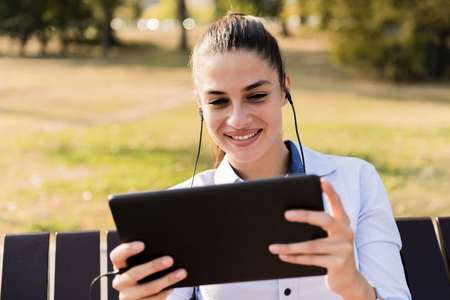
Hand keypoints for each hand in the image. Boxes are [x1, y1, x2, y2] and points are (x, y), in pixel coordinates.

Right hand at [110, 241, 186, 299]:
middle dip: (153, 266)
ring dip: (167, 279)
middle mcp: (120, 282)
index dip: (127, 250)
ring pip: (148, 288)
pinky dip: (165, 292)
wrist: (141, 294)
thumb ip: (146, 255)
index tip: (142, 244)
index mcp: (119, 266)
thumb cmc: (144, 271)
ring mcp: (128, 296)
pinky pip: (153, 299)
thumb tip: (165, 246)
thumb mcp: (140, 263)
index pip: (117, 256)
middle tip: (170, 260)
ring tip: (181, 272)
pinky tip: (173, 286)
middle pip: (134, 273)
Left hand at [269, 178, 376, 298]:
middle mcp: (346, 232)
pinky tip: (282, 255)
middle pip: (324, 220)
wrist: (348, 280)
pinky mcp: (338, 264)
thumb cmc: (331, 252)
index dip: (330, 192)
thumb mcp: (329, 236)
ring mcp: (344, 249)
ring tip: (273, 246)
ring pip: (312, 245)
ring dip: (290, 246)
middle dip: (304, 215)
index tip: (321, 181)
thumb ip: (318, 226)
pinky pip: (311, 259)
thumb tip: (288, 215)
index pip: (337, 203)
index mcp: (343, 222)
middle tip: (285, 214)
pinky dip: (295, 258)